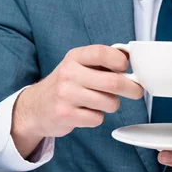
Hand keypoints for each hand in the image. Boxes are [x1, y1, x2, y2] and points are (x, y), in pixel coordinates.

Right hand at [11, 45, 143, 157]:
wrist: (35, 107)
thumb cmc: (66, 85)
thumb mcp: (78, 65)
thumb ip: (102, 62)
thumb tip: (130, 58)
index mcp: (74, 57)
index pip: (102, 53)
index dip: (120, 61)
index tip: (127, 68)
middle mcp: (68, 74)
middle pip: (113, 82)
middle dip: (132, 89)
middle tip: (136, 91)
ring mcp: (66, 95)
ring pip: (109, 103)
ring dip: (112, 105)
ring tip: (100, 102)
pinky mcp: (66, 115)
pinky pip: (98, 118)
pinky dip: (97, 117)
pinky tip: (86, 112)